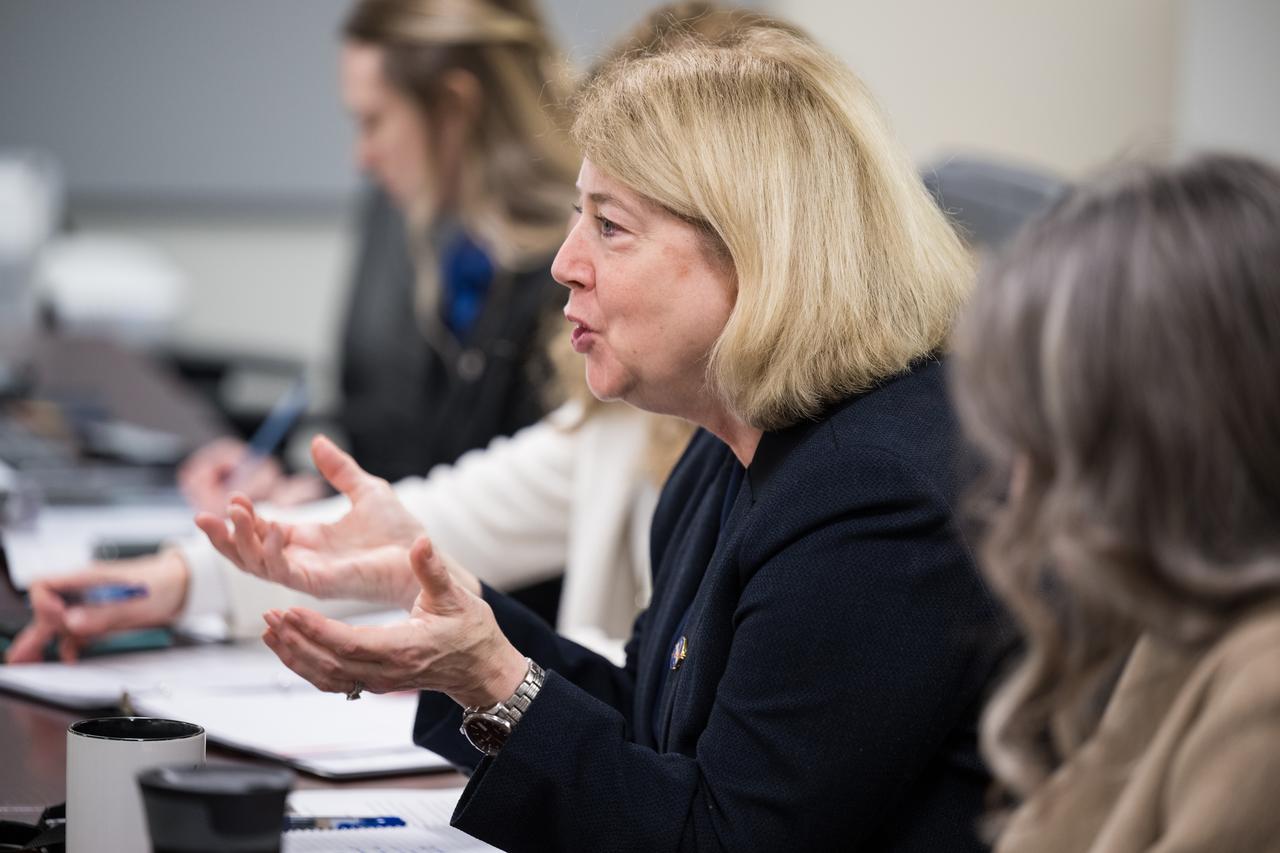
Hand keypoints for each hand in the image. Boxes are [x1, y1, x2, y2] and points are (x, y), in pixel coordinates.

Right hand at [4, 550, 189, 663]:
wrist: (182, 586)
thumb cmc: (160, 583)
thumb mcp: (134, 601)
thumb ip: (102, 613)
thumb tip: (71, 623)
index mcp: (87, 580)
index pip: (46, 586)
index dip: (44, 604)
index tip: (56, 620)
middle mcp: (84, 593)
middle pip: (47, 610)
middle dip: (34, 632)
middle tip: (19, 658)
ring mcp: (91, 607)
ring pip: (58, 625)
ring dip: (43, 643)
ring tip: (28, 662)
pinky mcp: (100, 620)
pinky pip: (77, 634)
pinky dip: (69, 647)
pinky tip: (67, 659)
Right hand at [195, 434, 473, 608]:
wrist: (421, 554)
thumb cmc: (398, 531)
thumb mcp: (365, 489)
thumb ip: (338, 469)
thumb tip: (316, 441)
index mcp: (308, 541)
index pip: (261, 533)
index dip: (243, 518)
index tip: (234, 496)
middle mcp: (302, 560)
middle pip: (247, 554)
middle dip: (223, 537)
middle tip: (203, 516)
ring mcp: (308, 574)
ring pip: (257, 565)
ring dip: (238, 542)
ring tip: (232, 515)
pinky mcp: (320, 584)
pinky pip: (285, 572)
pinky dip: (272, 552)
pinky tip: (273, 530)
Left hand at [261, 537, 525, 708]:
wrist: (479, 667)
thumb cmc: (469, 630)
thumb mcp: (455, 596)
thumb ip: (432, 570)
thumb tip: (420, 542)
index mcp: (404, 648)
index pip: (349, 643)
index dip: (316, 630)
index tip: (290, 610)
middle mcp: (386, 671)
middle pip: (328, 662)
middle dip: (296, 640)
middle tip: (271, 614)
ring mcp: (378, 681)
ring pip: (325, 676)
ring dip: (294, 654)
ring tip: (270, 629)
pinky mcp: (372, 682)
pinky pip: (331, 680)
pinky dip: (305, 666)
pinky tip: (288, 647)